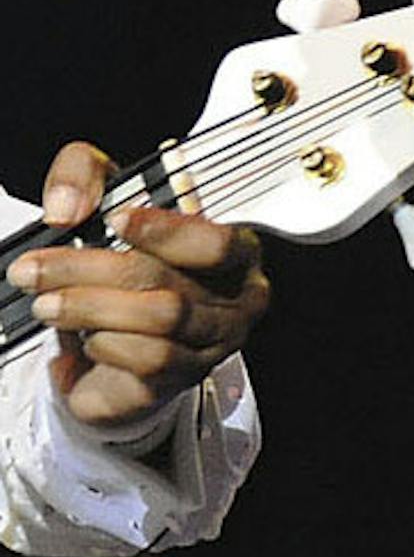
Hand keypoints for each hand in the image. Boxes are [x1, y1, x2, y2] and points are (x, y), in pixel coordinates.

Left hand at [9, 146, 269, 430]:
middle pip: (170, 290)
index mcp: (234, 251)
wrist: (110, 326)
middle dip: (91, 274)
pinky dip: (106, 346)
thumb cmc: (126, 257)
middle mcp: (234, 302)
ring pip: (157, 329)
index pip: (217, 245)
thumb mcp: (105, 193)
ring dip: (89, 312)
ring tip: (46, 304)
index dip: (167, 232)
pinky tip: (81, 337)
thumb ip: (84, 175)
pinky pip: (147, 365)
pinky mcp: (181, 380)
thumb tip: (66, 207)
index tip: (115, 219)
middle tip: (36, 270)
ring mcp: (212, 346)